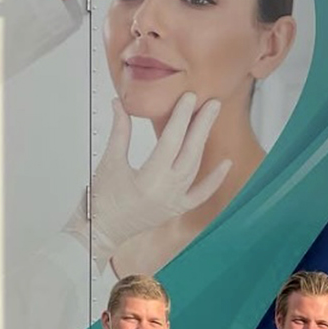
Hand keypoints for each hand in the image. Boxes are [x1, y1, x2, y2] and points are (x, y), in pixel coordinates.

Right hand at [81, 94, 230, 271]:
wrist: (101, 230)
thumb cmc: (101, 200)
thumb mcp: (110, 161)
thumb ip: (120, 131)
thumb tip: (120, 104)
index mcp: (149, 180)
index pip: (171, 141)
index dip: (181, 117)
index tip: (188, 97)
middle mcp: (167, 192)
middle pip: (190, 152)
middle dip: (202, 125)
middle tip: (212, 103)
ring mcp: (174, 202)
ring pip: (195, 167)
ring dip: (203, 142)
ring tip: (210, 119)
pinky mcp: (177, 209)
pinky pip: (201, 194)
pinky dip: (215, 180)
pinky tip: (227, 163)